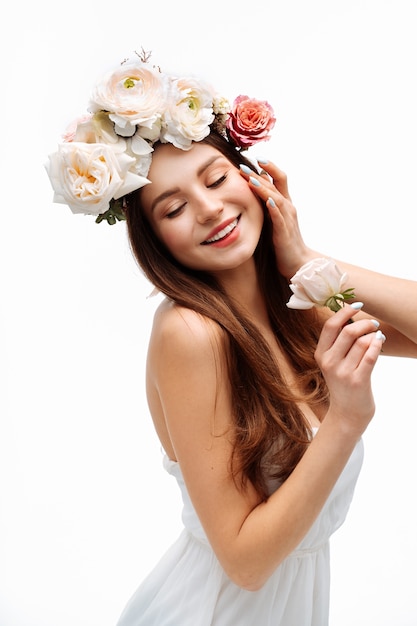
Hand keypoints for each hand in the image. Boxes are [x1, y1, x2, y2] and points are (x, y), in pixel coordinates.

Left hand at [240, 159, 317, 277]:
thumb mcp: (272, 220)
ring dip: (264, 189)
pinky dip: (274, 209)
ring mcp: (287, 220)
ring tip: (251, 180)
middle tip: (244, 166)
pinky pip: (280, 219)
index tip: (253, 159)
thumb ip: (266, 206)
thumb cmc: (283, 242)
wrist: (298, 262)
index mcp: (285, 203)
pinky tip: (268, 202)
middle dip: (261, 174)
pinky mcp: (284, 233)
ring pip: (277, 199)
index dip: (268, 168)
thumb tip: (253, 192)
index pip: (278, 179)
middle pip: (277, 184)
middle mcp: (288, 208)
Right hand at [314, 304, 384, 436]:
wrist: (347, 412)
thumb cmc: (343, 382)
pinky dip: (377, 344)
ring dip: (373, 335)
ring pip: (361, 342)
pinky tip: (380, 341)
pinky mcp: (358, 381)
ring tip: (377, 335)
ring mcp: (343, 373)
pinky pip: (370, 355)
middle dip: (364, 323)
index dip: (344, 312)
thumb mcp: (332, 362)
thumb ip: (338, 342)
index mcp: (320, 354)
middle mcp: (329, 363)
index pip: (330, 326)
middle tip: (373, 323)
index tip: (357, 305)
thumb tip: (351, 315)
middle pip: (348, 331)